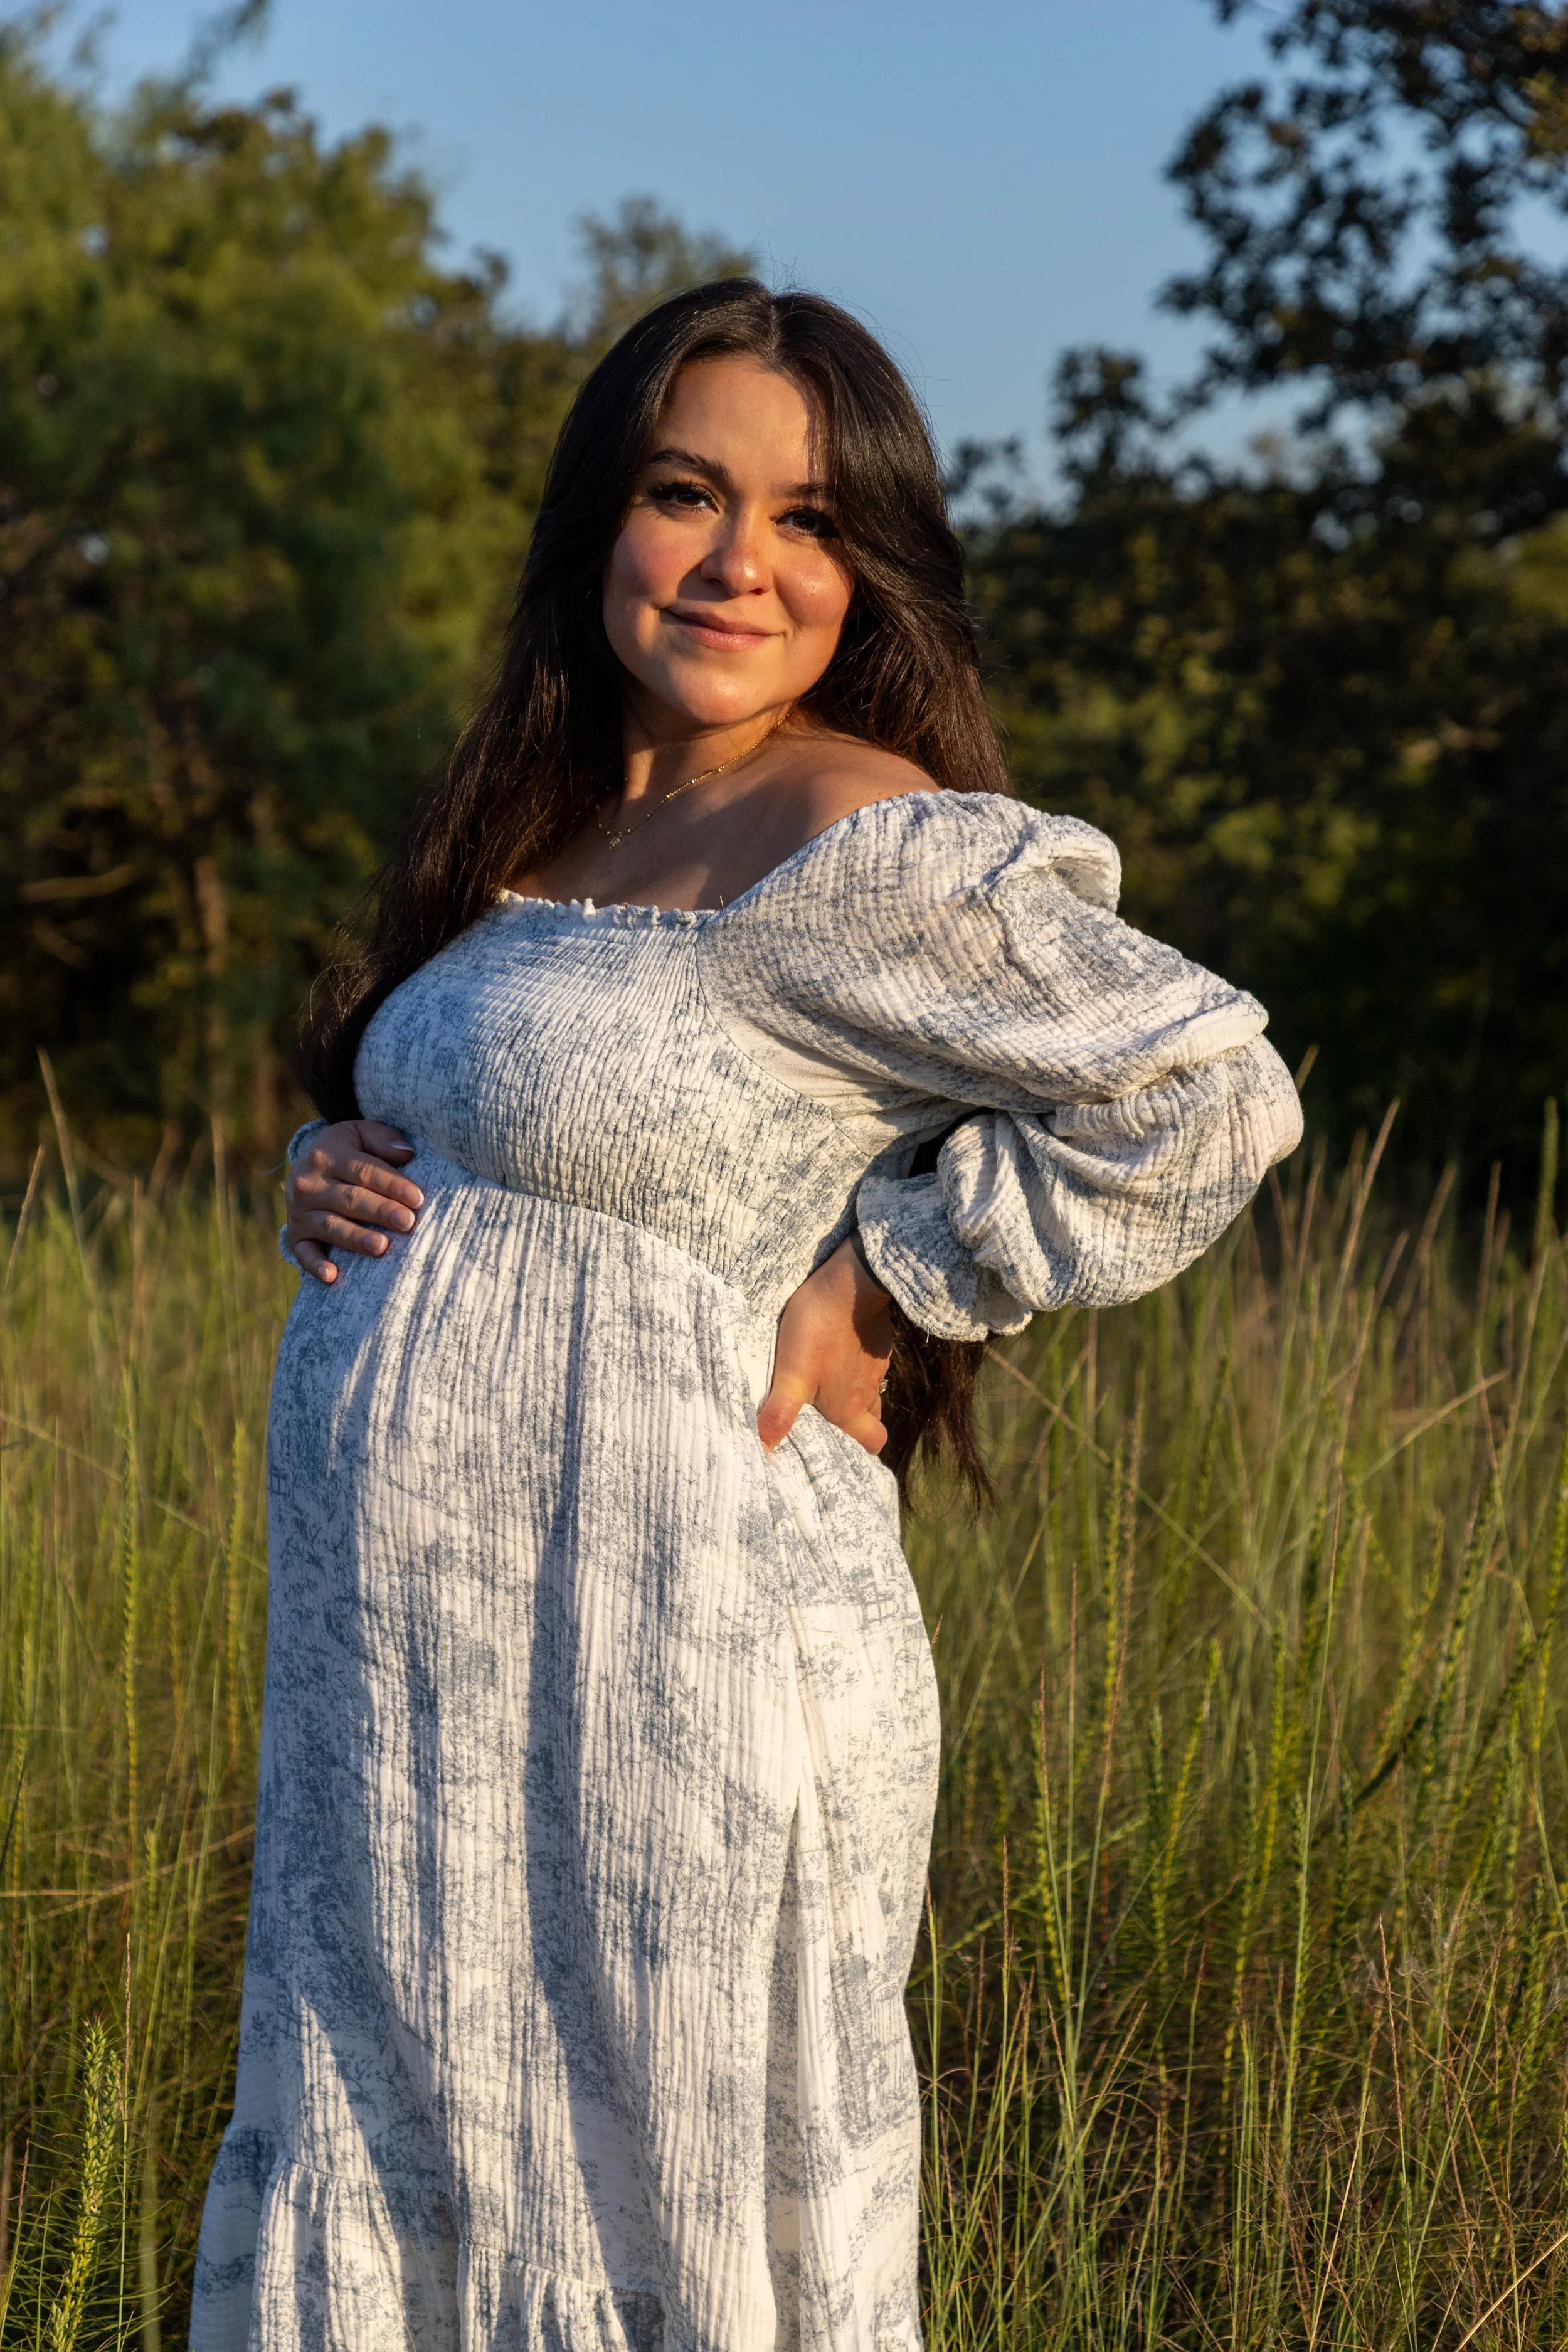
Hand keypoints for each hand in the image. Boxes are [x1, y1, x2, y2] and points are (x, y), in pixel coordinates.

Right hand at [284, 1119, 423, 1284]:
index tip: (417, 1198)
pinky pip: (304, 1252)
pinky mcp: (296, 1235)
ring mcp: (300, 1212)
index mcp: (327, 1155)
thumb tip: (407, 1153)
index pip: (364, 1170)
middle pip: (350, 1199)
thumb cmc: (345, 1151)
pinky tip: (332, 1276)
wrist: (304, 1166)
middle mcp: (309, 1184)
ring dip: (356, 1238)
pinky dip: (316, 1265)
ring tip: (381, 1246)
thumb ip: (382, 1138)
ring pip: (331, 1226)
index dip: (392, 1184)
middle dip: (380, 1211)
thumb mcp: (359, 1133)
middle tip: (407, 1222)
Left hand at [758, 1236, 892, 1456]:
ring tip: (829, 1386)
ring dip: (855, 1394)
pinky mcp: (878, 1341)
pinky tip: (838, 1352)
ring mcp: (877, 1365)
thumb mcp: (791, 1375)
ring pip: (870, 1391)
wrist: (850, 1282)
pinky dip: (856, 1365)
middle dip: (858, 1424)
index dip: (862, 1451)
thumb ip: (778, 1414)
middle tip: (833, 1419)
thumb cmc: (818, 1331)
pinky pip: (869, 1363)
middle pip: (872, 1420)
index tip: (845, 1451)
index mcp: (849, 1409)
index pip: (873, 1444)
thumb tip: (761, 1451)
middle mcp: (868, 1392)